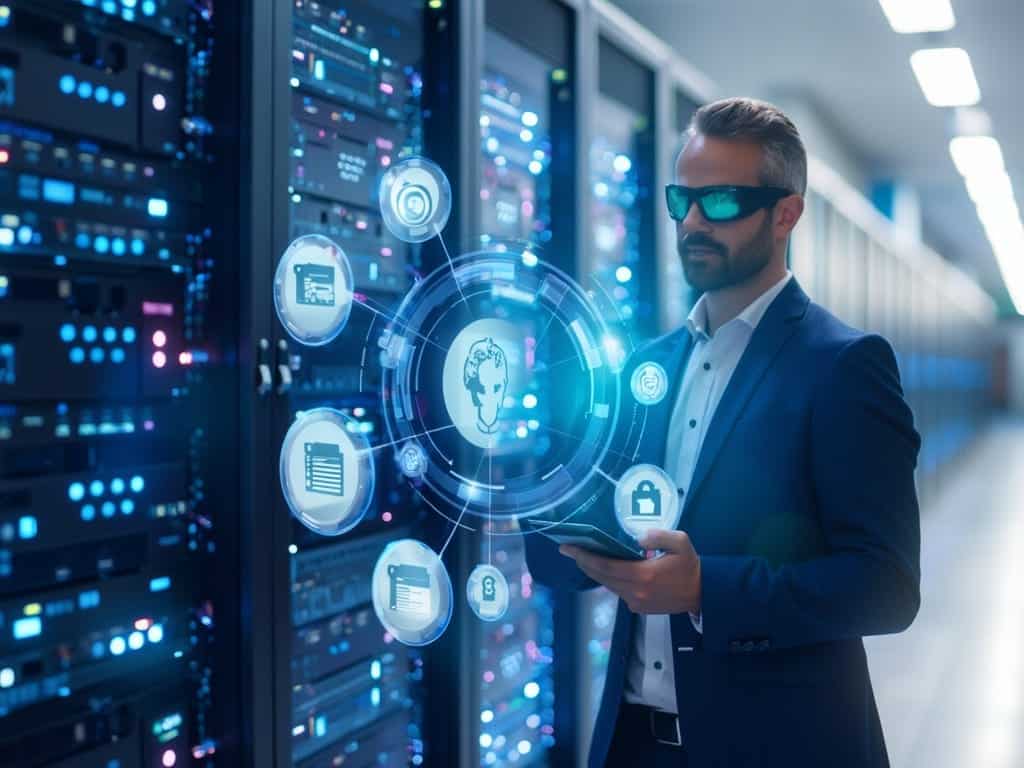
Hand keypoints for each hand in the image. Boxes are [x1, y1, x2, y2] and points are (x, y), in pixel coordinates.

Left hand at [559, 529, 700, 614]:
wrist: (701, 593)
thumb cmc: (689, 565)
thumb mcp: (681, 542)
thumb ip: (659, 536)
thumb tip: (638, 537)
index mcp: (643, 574)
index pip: (605, 566)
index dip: (584, 556)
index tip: (568, 548)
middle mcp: (635, 591)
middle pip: (601, 576)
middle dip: (583, 562)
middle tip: (569, 549)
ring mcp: (635, 602)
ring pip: (607, 585)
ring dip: (594, 571)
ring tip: (584, 556)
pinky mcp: (638, 608)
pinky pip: (617, 591)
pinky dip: (608, 579)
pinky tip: (605, 568)